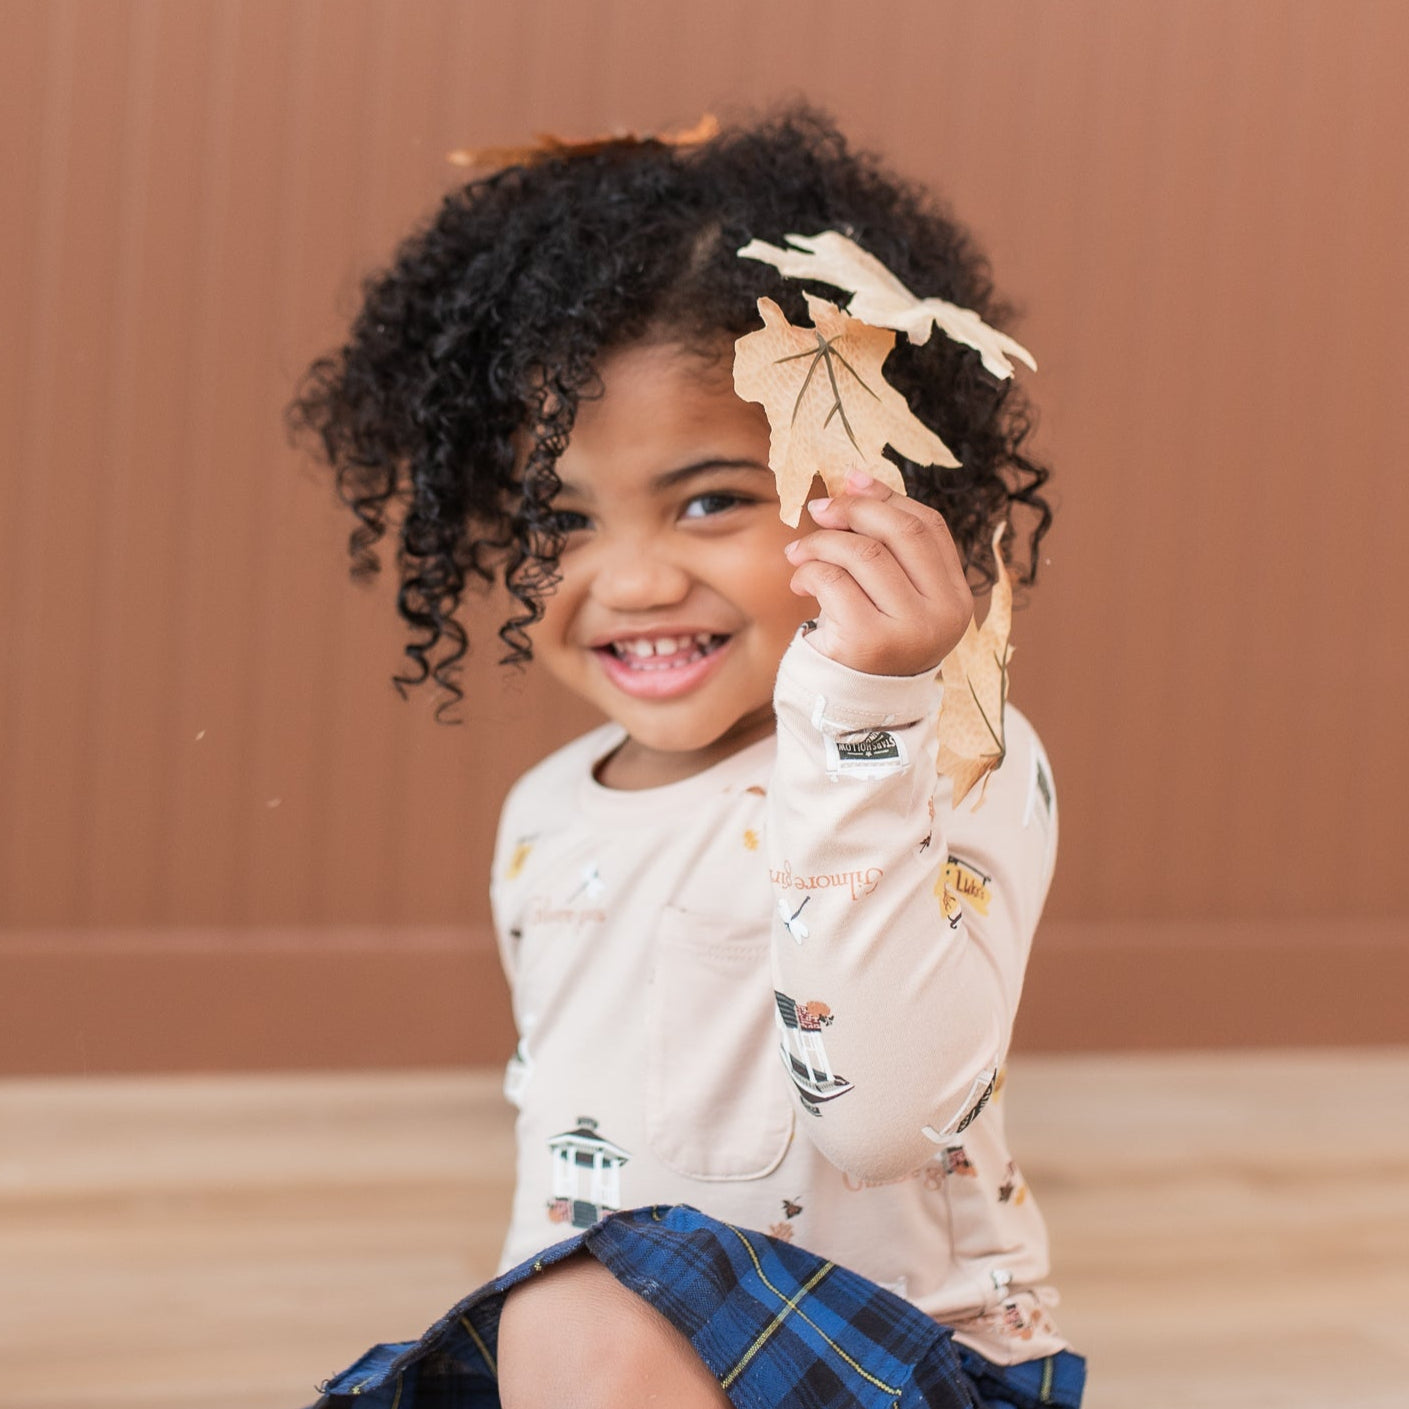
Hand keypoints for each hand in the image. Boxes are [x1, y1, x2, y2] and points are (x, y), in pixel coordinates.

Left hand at [783, 471, 973, 676]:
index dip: (887, 496)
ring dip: (821, 543)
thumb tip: (856, 478)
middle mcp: (943, 614)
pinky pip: (833, 581)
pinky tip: (800, 581)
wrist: (852, 710)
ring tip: (800, 553)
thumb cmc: (869, 641)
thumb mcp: (891, 595)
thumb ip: (886, 546)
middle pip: (900, 531)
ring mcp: (909, 630)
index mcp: (955, 597)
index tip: (851, 481)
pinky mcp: (869, 643)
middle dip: (854, 510)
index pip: (929, 526)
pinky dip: (809, 571)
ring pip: (863, 553)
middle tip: (819, 510)